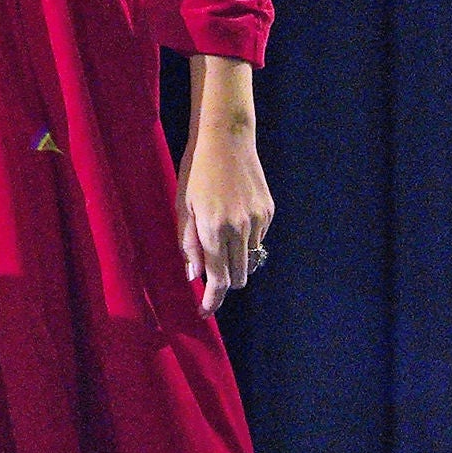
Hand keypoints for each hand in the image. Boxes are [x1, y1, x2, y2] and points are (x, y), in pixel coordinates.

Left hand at [178, 58, 270, 313]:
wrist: (226, 140)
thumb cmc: (196, 173)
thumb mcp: (183, 208)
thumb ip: (189, 245)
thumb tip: (194, 276)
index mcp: (213, 229)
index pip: (217, 278)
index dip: (212, 299)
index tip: (205, 312)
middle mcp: (239, 228)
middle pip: (237, 276)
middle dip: (224, 283)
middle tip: (209, 281)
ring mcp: (257, 220)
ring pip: (250, 259)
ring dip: (235, 260)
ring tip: (219, 240)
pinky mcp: (268, 211)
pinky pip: (258, 238)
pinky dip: (245, 239)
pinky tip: (233, 219)